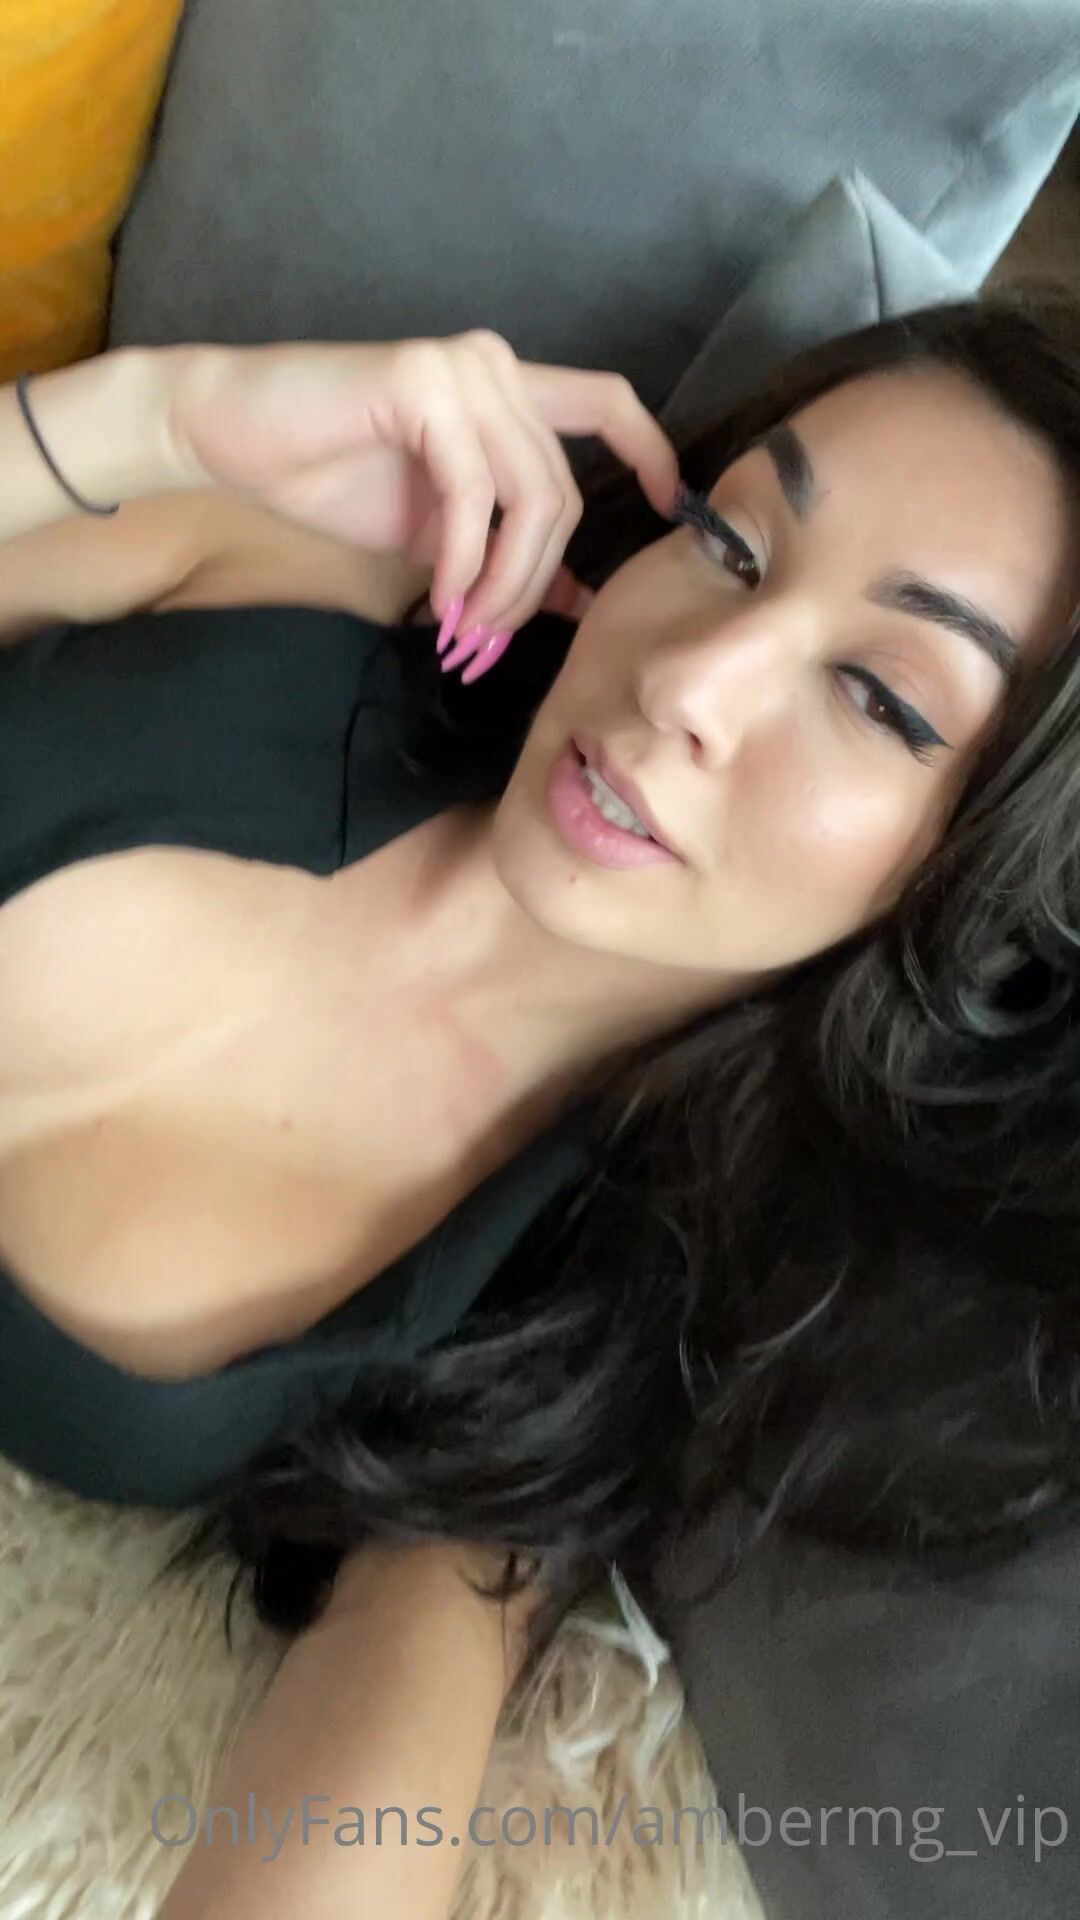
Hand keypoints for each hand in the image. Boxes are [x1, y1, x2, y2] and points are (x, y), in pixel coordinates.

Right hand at [168, 332, 679, 638]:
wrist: (230, 436)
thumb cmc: (329, 476)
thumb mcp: (439, 532)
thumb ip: (505, 551)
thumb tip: (577, 602)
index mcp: (506, 389)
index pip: (607, 404)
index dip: (650, 453)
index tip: (667, 511)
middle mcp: (494, 366)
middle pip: (563, 489)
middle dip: (535, 580)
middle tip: (489, 639)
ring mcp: (461, 368)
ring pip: (530, 495)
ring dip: (503, 580)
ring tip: (463, 627)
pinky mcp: (421, 382)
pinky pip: (474, 493)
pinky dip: (462, 560)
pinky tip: (436, 597)